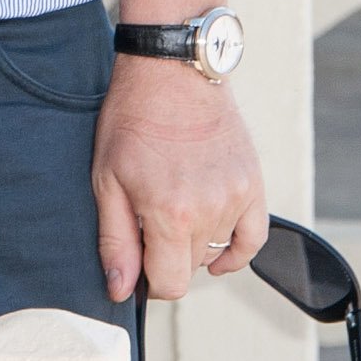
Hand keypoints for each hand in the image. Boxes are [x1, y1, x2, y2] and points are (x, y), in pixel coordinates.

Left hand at [93, 57, 266, 302]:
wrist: (170, 71)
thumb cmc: (132, 120)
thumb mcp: (106, 180)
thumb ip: (115, 241)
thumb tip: (120, 289)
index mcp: (171, 213)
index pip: (170, 285)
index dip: (148, 279)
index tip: (137, 258)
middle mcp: (210, 209)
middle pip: (190, 268)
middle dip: (166, 256)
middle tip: (148, 221)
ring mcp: (236, 196)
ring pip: (216, 251)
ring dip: (193, 243)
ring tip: (173, 207)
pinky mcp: (253, 183)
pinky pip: (254, 238)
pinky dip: (236, 251)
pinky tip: (216, 253)